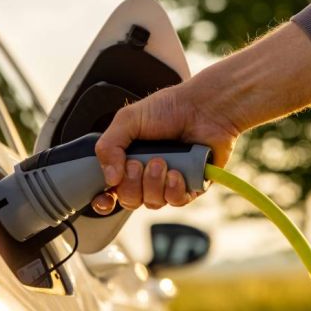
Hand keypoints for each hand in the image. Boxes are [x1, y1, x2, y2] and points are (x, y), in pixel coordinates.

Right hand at [92, 76, 241, 213]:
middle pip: (129, 200)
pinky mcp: (191, 186)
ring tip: (161, 162)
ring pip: (153, 202)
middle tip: (138, 164)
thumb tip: (109, 179)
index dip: (105, 200)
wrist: (205, 107)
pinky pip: (176, 201)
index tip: (105, 198)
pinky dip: (174, 190)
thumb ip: (108, 146)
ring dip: (153, 184)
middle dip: (131, 185)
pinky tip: (177, 173)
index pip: (111, 190)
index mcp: (128, 159)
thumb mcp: (128, 120)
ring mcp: (169, 182)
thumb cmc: (170, 108)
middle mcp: (147, 174)